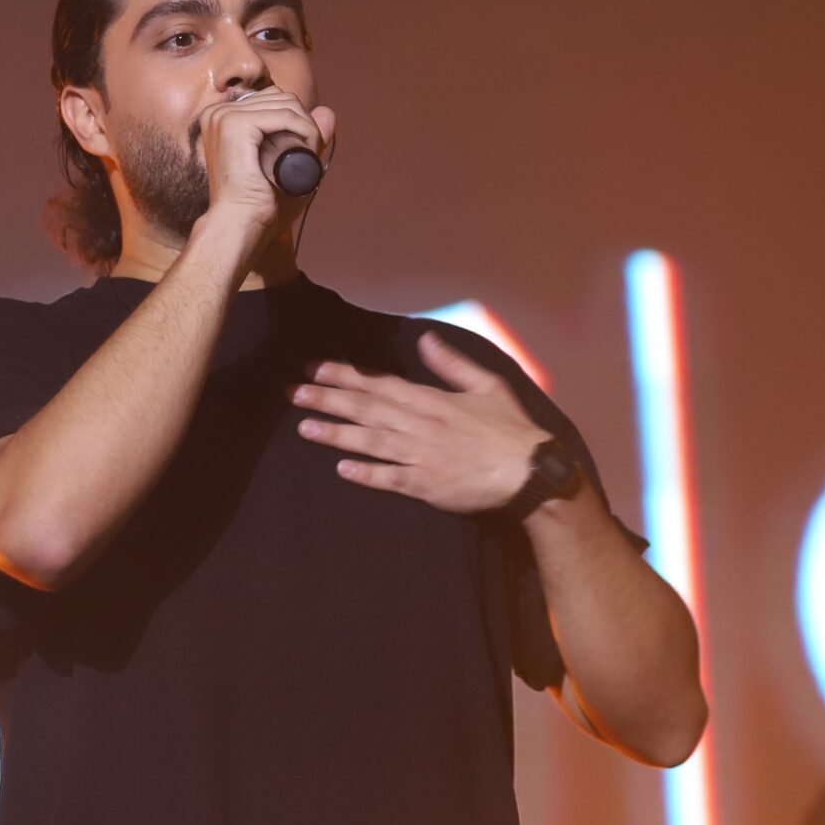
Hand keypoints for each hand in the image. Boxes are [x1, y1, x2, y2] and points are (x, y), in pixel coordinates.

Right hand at [196, 84, 335, 237]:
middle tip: (309, 155)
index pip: (271, 99)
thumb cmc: (258, 205)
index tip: (304, 150)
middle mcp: (218, 112)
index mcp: (222, 118)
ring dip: (307, 128)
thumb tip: (327, 111)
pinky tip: (308, 149)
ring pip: (285, 104)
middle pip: (279, 97)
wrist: (239, 226)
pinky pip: (284, 115)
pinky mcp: (234, 124)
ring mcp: (223, 116)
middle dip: (304, 122)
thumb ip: (306, 137)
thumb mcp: (287, 164)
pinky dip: (304, 130)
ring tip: (309, 156)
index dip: (296, 119)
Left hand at [290, 328, 548, 512]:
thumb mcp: (488, 385)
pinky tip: (341, 470)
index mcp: (432, 400)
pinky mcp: (427, 485)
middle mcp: (420, 425)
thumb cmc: (511, 430)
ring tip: (305, 427)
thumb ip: (453, 364)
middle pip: (366, 409)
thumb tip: (427, 339)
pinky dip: (366, 474)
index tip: (316, 369)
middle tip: (293, 393)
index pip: (380, 384)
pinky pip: (390, 479)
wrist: (530, 472)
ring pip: (371, 441)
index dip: (346, 376)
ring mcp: (421, 456)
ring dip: (336, 434)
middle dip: (328, 399)